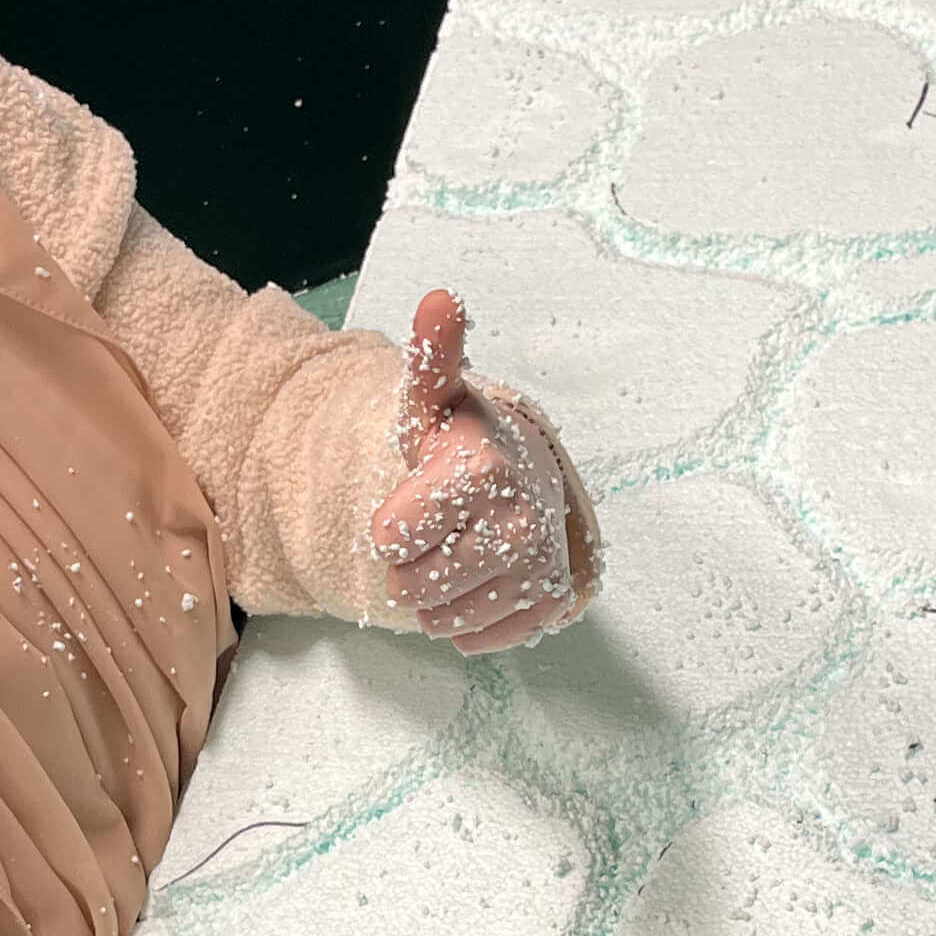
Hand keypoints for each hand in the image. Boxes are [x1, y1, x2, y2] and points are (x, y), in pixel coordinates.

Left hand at [371, 288, 577, 654]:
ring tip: (453, 551)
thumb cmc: (462, 442)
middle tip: (434, 529)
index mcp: (484, 472)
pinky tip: (476, 578)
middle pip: (412, 585)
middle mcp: (520, 523)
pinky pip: (473, 638)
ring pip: (441, 618)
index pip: (391, 538)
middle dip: (409, 563)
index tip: (411, 501)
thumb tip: (441, 298)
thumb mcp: (435, 399)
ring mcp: (537, 569)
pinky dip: (464, 618)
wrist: (521, 479)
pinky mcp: (546, 605)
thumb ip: (432, 355)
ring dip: (433, 594)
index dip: (389, 525)